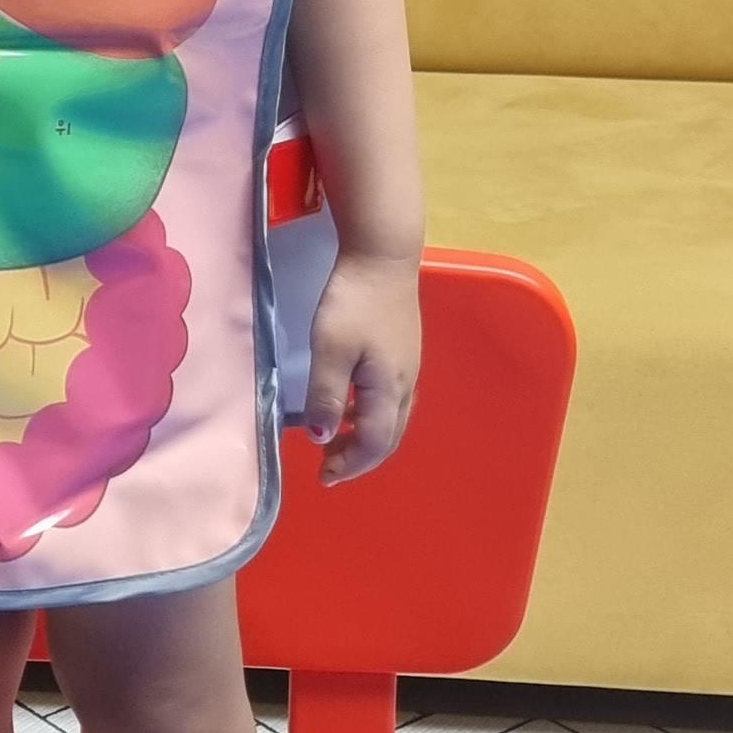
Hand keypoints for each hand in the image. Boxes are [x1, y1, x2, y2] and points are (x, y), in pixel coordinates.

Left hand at [305, 251, 420, 484]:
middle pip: (388, 437)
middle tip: (329, 466)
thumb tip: (323, 439)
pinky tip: (351, 404)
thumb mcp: (330, 349)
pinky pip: (391, 400)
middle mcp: (406, 385)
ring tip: (335, 440)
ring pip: (392, 419)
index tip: (323, 476)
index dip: (350, 465)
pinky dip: (370, 414)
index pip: (374, 444)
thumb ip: (326, 396)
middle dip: (359, 458)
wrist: (383, 256)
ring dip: (365, 437)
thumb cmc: (354, 303)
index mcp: (388, 389)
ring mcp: (408, 368)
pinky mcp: (404, 352)